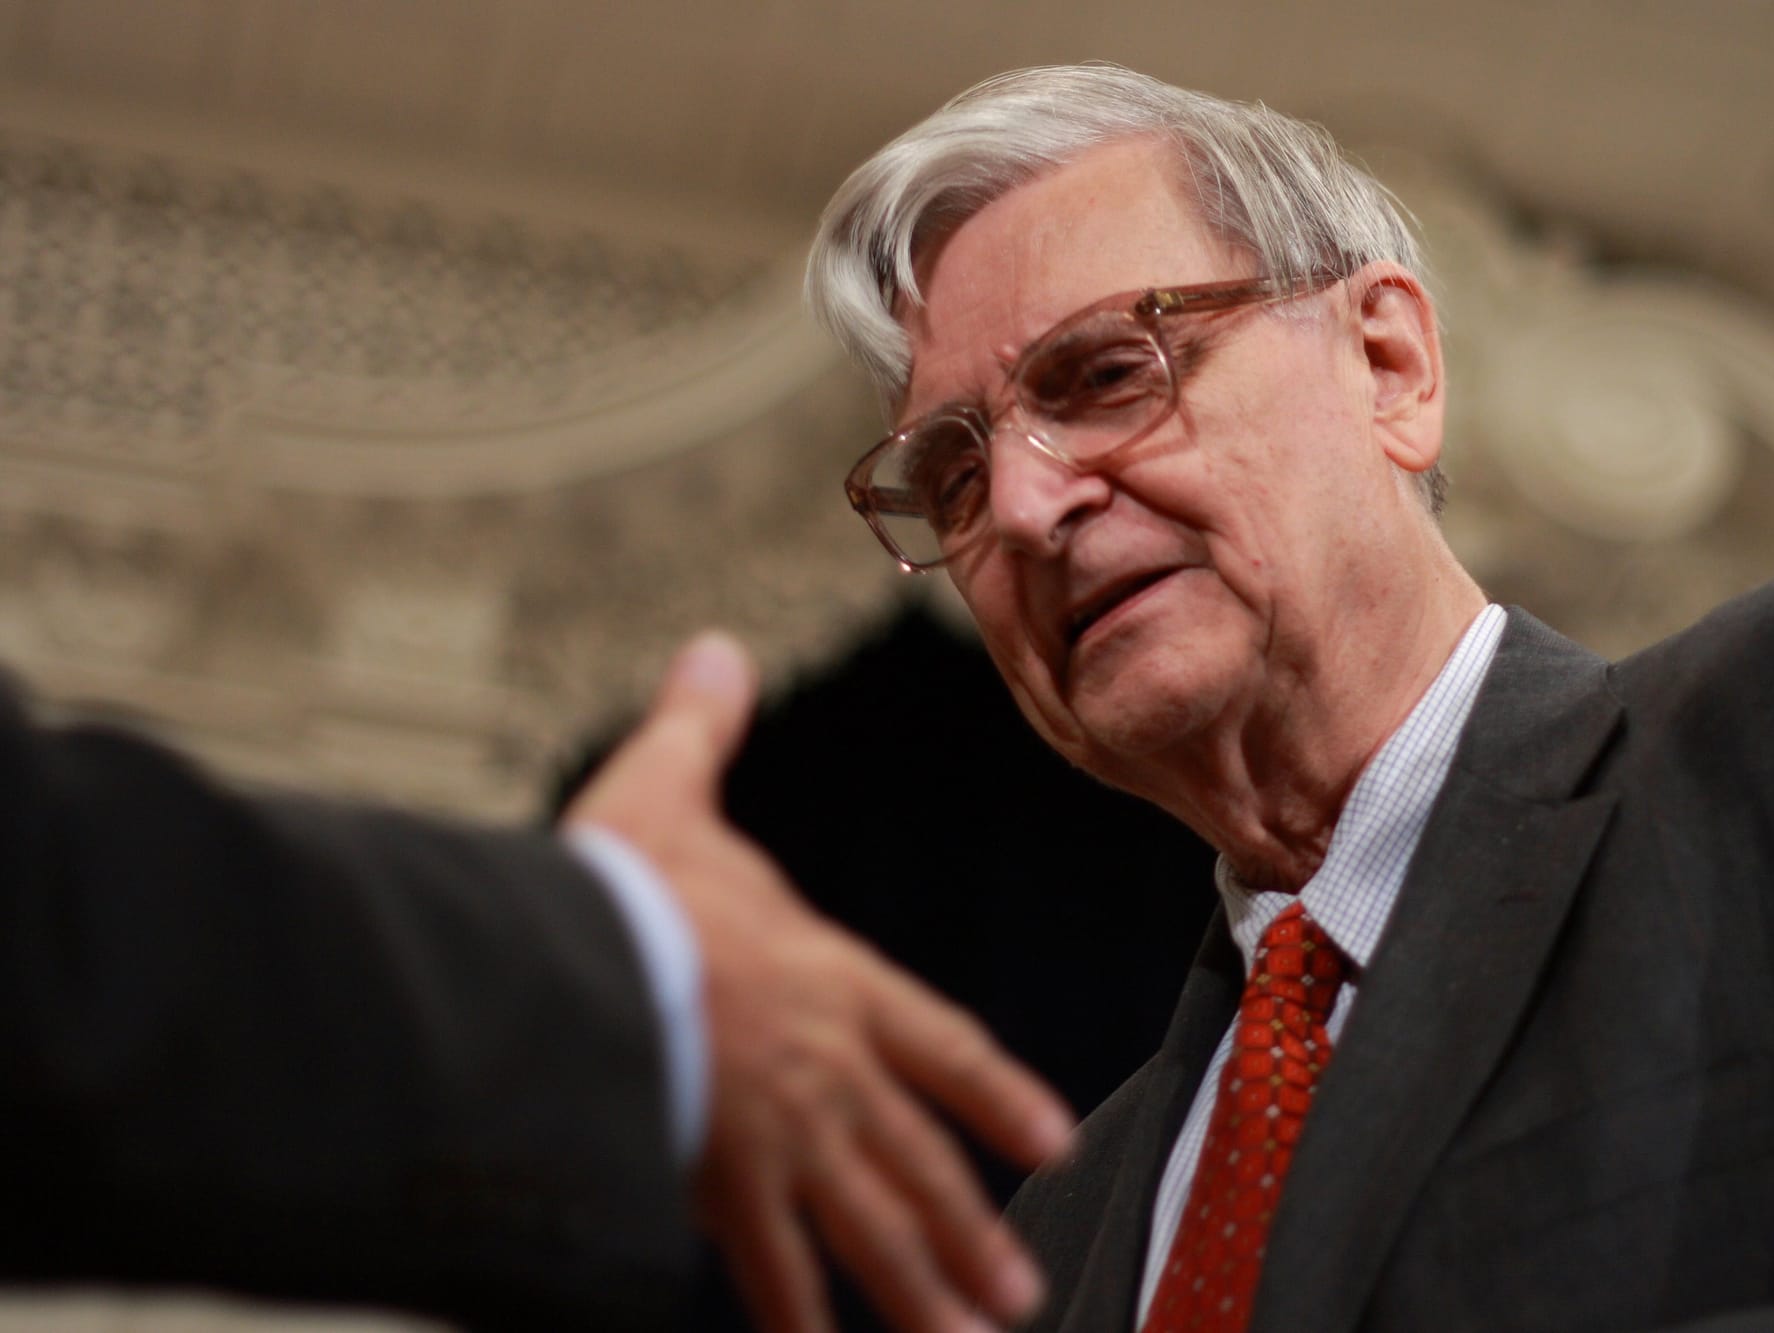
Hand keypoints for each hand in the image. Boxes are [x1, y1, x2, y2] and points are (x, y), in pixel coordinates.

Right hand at [565, 631, 1073, 1332]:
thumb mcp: (665, 790)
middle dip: (969, 1225)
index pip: (940, 1043)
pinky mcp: (719, 1183)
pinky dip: (795, 1313)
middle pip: (918, 1156)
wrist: (570, 965)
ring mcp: (782, 1134)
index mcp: (829, 978)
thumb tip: (712, 649)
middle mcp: (827, 1065)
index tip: (1054, 1137)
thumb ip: (700, 728)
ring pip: (870, 1224)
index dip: (997, 1093)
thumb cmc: (619, 884)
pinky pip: (769, 1265)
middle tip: (1023, 1290)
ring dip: (922, 1287)